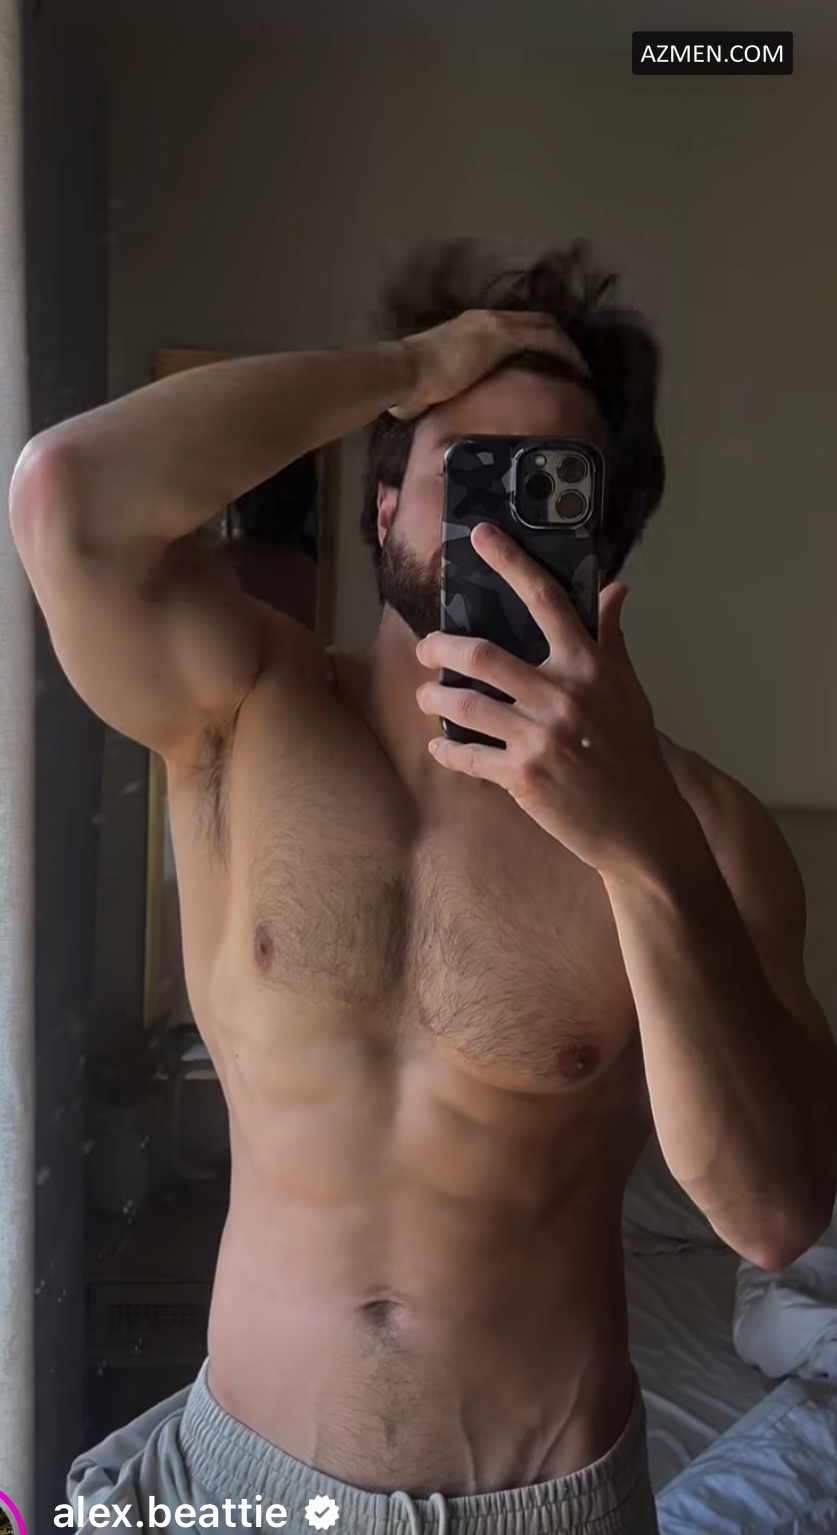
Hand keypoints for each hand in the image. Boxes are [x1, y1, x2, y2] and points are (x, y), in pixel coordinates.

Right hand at [389, 310, 589, 420]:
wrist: (404, 371)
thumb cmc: (410, 383)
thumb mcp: (434, 385)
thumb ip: (444, 391)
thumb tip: (436, 410)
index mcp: (470, 329)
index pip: (511, 329)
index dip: (532, 342)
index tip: (546, 363)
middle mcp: (485, 320)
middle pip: (533, 322)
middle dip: (556, 341)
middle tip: (572, 365)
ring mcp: (494, 324)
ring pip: (544, 326)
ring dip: (565, 347)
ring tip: (581, 370)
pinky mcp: (501, 334)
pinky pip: (545, 338)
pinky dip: (564, 352)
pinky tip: (577, 371)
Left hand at [415, 523, 690, 879]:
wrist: (642, 825)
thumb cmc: (632, 752)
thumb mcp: (628, 690)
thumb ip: (611, 638)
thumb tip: (616, 589)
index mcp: (590, 666)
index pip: (548, 600)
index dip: (512, 563)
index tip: (482, 536)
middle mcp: (564, 695)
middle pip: (484, 655)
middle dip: (441, 648)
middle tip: (425, 649)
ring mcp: (542, 738)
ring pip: (466, 705)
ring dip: (434, 698)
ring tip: (426, 697)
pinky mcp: (523, 777)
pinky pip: (468, 755)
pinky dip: (448, 750)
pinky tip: (440, 746)